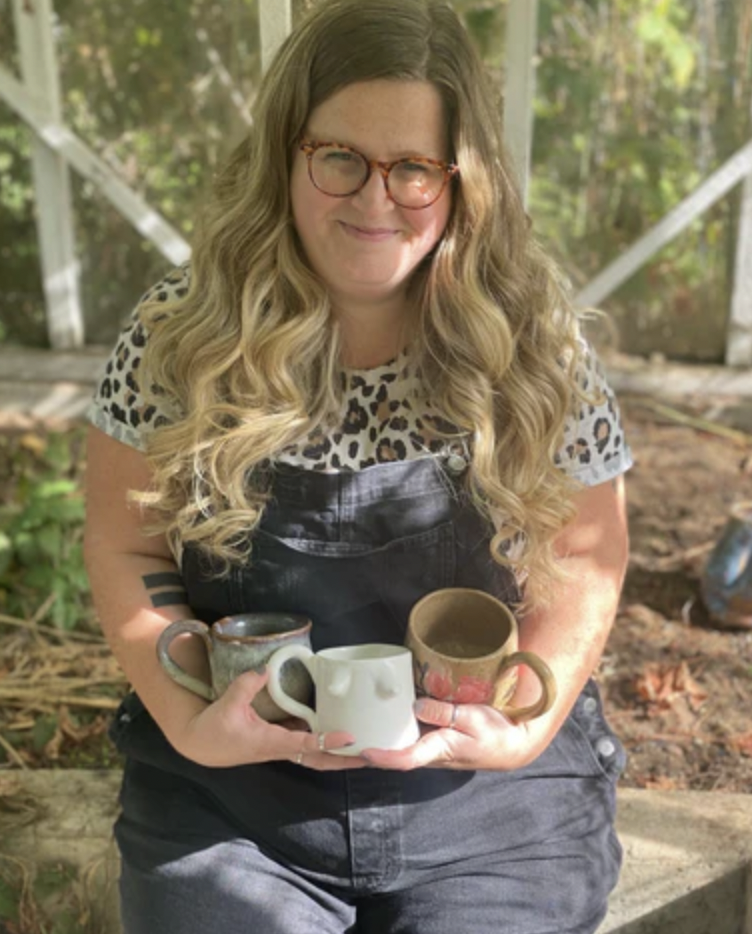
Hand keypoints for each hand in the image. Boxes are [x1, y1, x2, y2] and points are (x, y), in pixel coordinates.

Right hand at [171, 670, 368, 770]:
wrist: (200, 745)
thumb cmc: (214, 729)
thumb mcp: (228, 704)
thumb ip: (247, 685)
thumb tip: (266, 668)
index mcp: (270, 742)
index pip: (305, 743)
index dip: (328, 740)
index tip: (350, 736)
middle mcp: (280, 748)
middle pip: (319, 759)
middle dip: (344, 759)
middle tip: (370, 756)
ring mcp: (280, 747)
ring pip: (315, 754)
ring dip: (337, 753)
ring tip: (362, 748)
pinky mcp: (278, 742)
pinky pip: (306, 745)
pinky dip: (323, 742)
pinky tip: (336, 732)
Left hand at [360, 697, 543, 771]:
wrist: (510, 745)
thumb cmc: (494, 734)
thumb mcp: (473, 719)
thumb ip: (444, 713)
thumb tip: (416, 705)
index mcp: (437, 750)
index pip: (405, 759)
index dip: (383, 757)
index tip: (362, 752)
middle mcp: (428, 752)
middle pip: (393, 755)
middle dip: (368, 751)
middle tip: (340, 739)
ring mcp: (429, 746)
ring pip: (398, 746)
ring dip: (376, 740)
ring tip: (350, 727)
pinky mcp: (432, 738)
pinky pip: (408, 736)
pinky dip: (391, 729)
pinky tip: (379, 715)